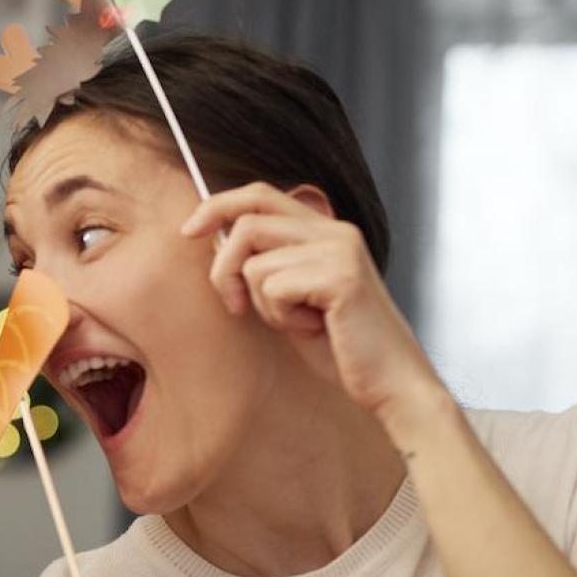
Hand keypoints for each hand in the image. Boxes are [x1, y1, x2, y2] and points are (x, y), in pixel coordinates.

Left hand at [183, 182, 448, 433]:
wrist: (389, 381)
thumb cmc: (338, 346)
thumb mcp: (292, 298)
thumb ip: (263, 266)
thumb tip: (214, 240)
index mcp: (325, 230)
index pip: (260, 195)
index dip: (217, 206)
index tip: (188, 231)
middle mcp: (335, 230)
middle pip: (247, 221)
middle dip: (223, 267)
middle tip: (233, 305)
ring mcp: (340, 249)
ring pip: (255, 264)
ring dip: (263, 304)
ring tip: (299, 322)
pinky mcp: (340, 275)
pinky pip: (273, 287)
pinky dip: (281, 317)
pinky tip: (314, 328)